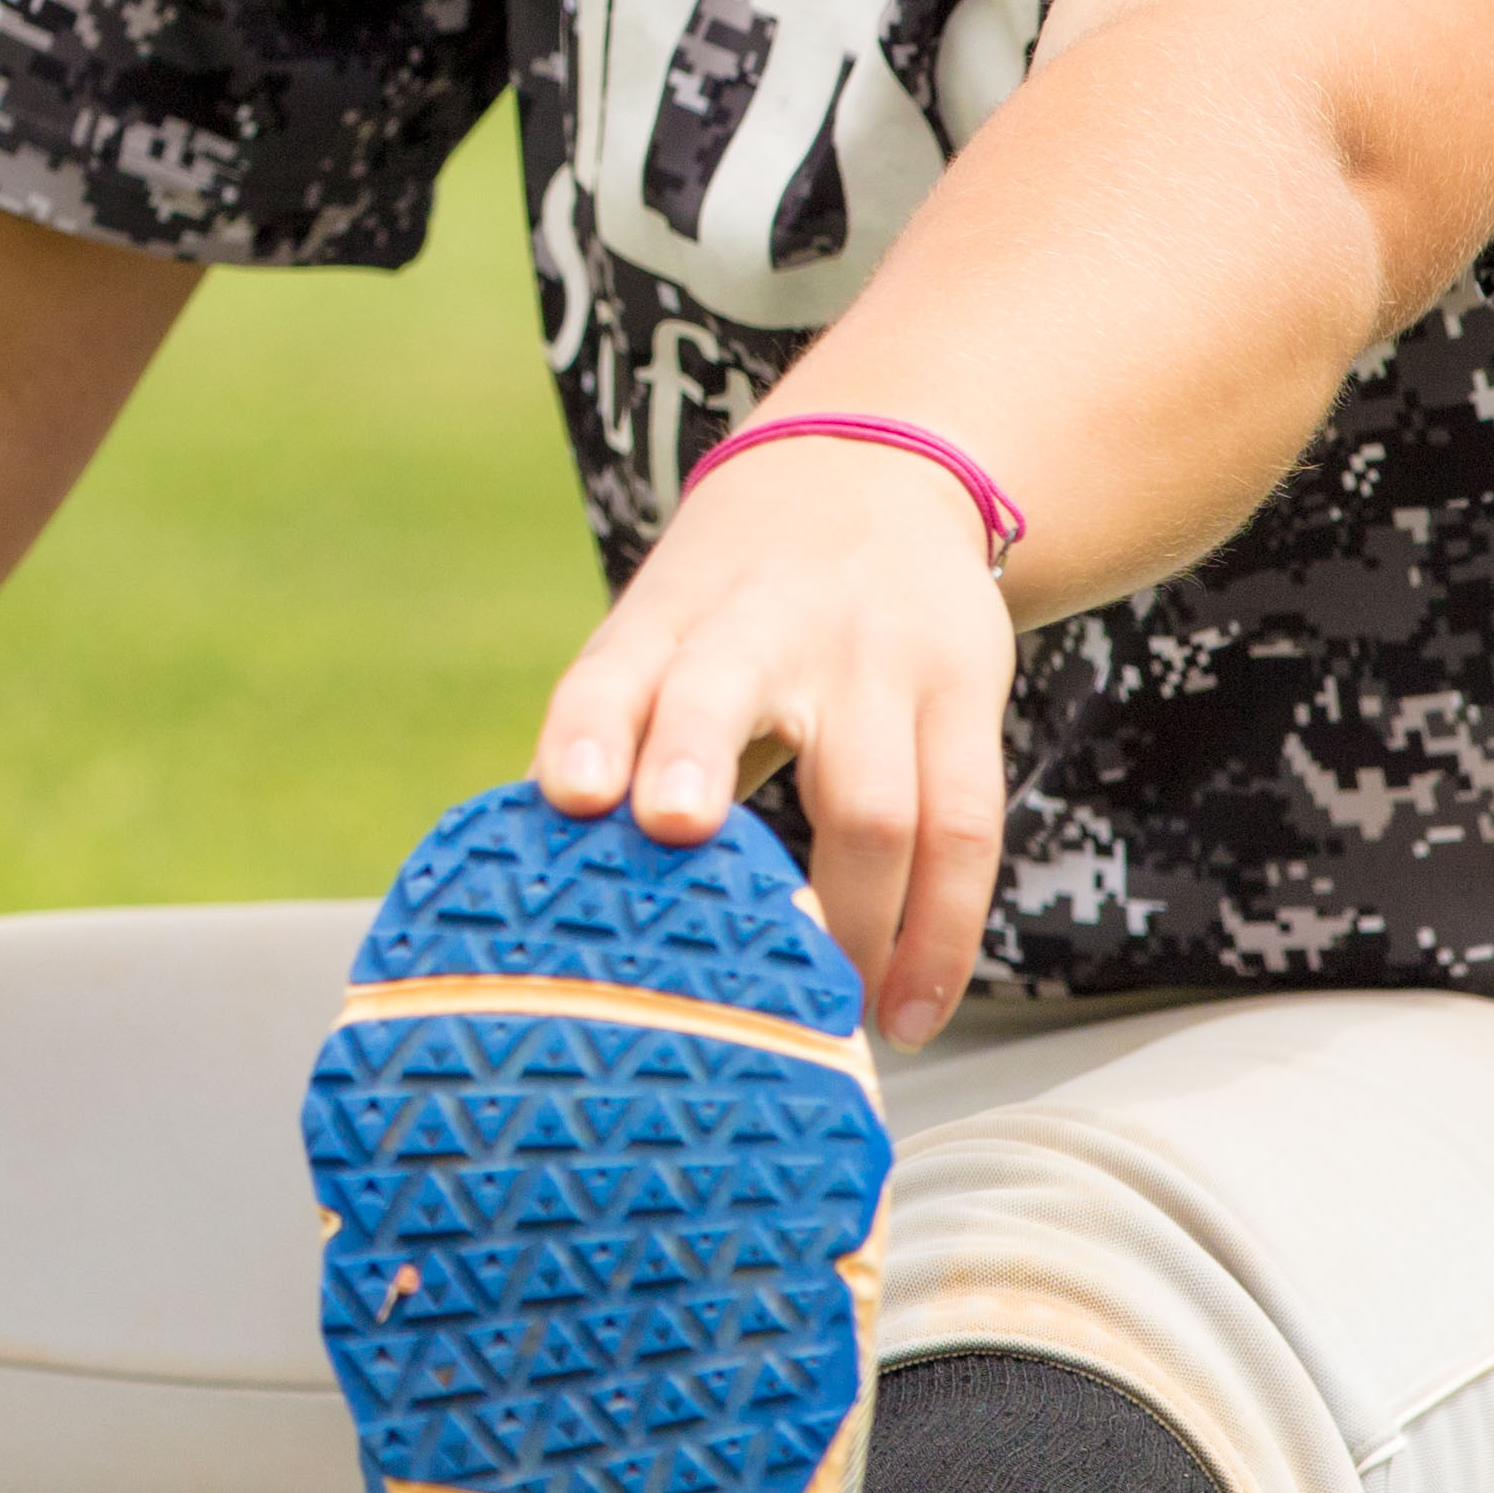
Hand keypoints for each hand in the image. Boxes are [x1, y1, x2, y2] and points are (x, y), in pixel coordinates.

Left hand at [532, 425, 1017, 1043]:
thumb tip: (527, 896)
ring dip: (852, 926)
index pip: (612, 670)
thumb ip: (611, 746)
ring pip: (876, 799)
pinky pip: (965, 829)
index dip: (588, 730)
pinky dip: (938, 937)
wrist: (878, 470)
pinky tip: (908, 1013)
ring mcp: (878, 657)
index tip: (567, 794)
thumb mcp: (661, 637)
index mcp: (669, 621)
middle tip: (676, 834)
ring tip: (826, 1022)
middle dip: (699, 757)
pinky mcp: (966, 691)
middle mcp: (769, 627)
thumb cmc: (731, 604)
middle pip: (732, 693)